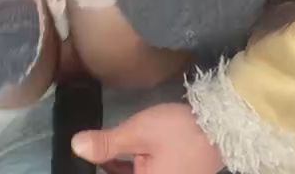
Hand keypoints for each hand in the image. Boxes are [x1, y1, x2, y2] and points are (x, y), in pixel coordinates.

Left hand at [71, 103, 223, 173]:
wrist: (219, 125)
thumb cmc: (178, 131)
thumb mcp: (138, 133)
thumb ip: (106, 144)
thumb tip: (75, 146)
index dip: (97, 169)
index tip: (82, 163)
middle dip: (104, 167)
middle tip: (87, 152)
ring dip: (114, 169)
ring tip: (98, 152)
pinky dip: (126, 169)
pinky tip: (115, 155)